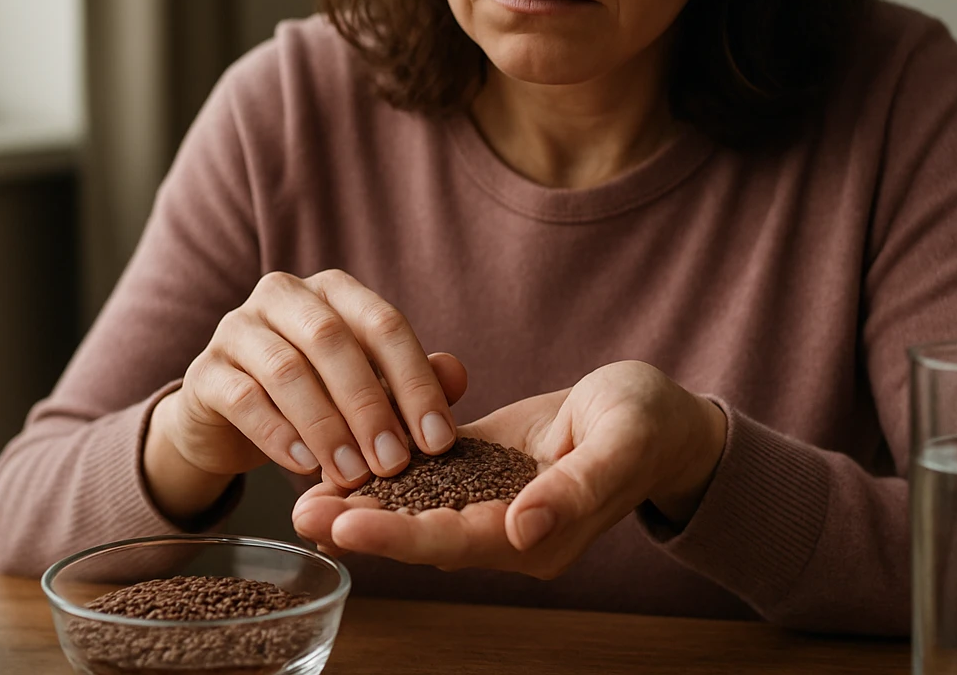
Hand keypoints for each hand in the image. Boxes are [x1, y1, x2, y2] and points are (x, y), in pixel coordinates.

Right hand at [145, 270, 466, 520]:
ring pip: (286, 368)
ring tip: (353, 475)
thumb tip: (457, 376)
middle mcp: (283, 296)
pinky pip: (242, 398)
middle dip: (370, 404)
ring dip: (326, 426)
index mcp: (332, 291)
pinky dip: (278, 434)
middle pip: (332, 339)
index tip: (439, 440)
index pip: (382, 323)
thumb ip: (408, 380)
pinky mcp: (204, 373)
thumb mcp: (366, 388)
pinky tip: (304, 466)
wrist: (228, 421)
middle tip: (394, 462)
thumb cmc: (312, 396)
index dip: (415, 381)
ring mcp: (236, 329)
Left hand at [290, 360, 727, 578]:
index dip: (399, 536)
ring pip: (418, 513)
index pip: (457, 541)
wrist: (658, 416)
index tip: (345, 525)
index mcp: (540, 535)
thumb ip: (575, 488)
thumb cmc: (648, 423)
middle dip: (361, 527)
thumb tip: (524, 528)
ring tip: (301, 496)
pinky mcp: (484, 473)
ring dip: (363, 506)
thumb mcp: (621, 443)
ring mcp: (493, 505)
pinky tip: (342, 464)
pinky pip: (430, 480)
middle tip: (298, 513)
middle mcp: (508, 531)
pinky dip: (387, 477)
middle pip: (424, 536)